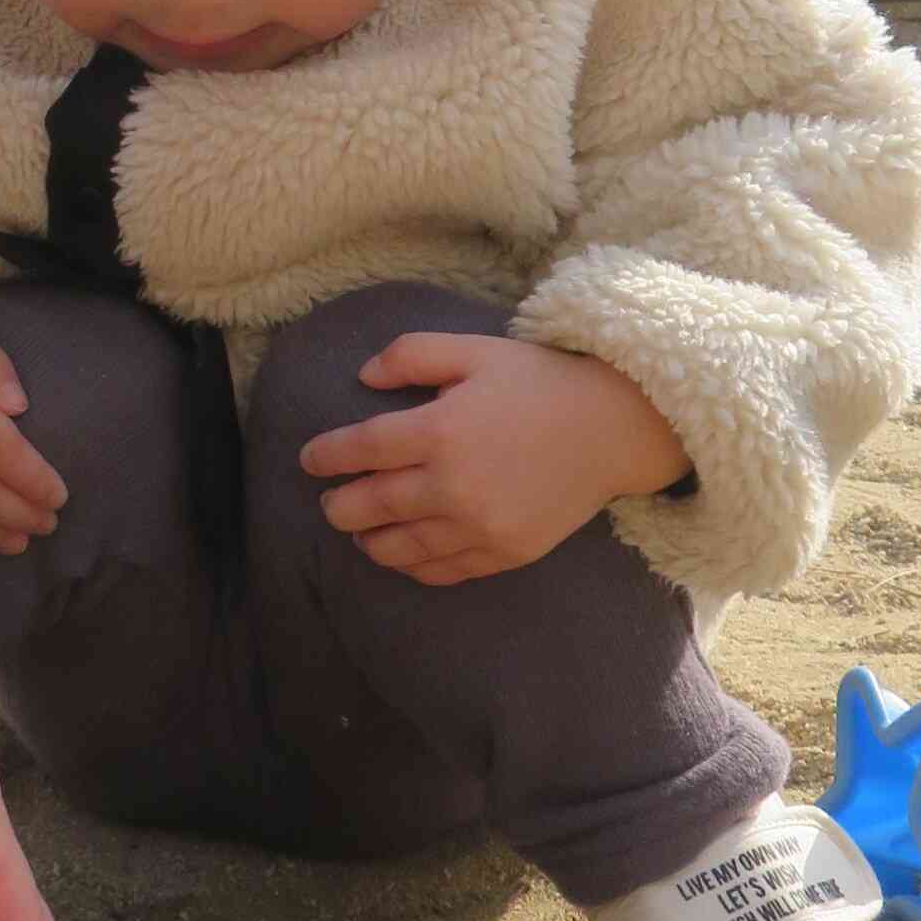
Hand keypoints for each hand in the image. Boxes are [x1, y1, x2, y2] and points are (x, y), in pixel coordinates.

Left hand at [298, 331, 689, 586]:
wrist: (612, 428)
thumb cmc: (538, 382)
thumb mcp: (473, 350)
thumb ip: (410, 356)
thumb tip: (361, 379)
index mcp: (440, 430)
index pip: (361, 450)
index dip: (326, 456)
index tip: (308, 460)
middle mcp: (454, 485)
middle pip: (371, 506)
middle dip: (339, 506)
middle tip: (328, 503)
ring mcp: (480, 525)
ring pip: (401, 547)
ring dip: (369, 541)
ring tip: (358, 532)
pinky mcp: (504, 552)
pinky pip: (443, 570)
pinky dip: (413, 566)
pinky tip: (402, 555)